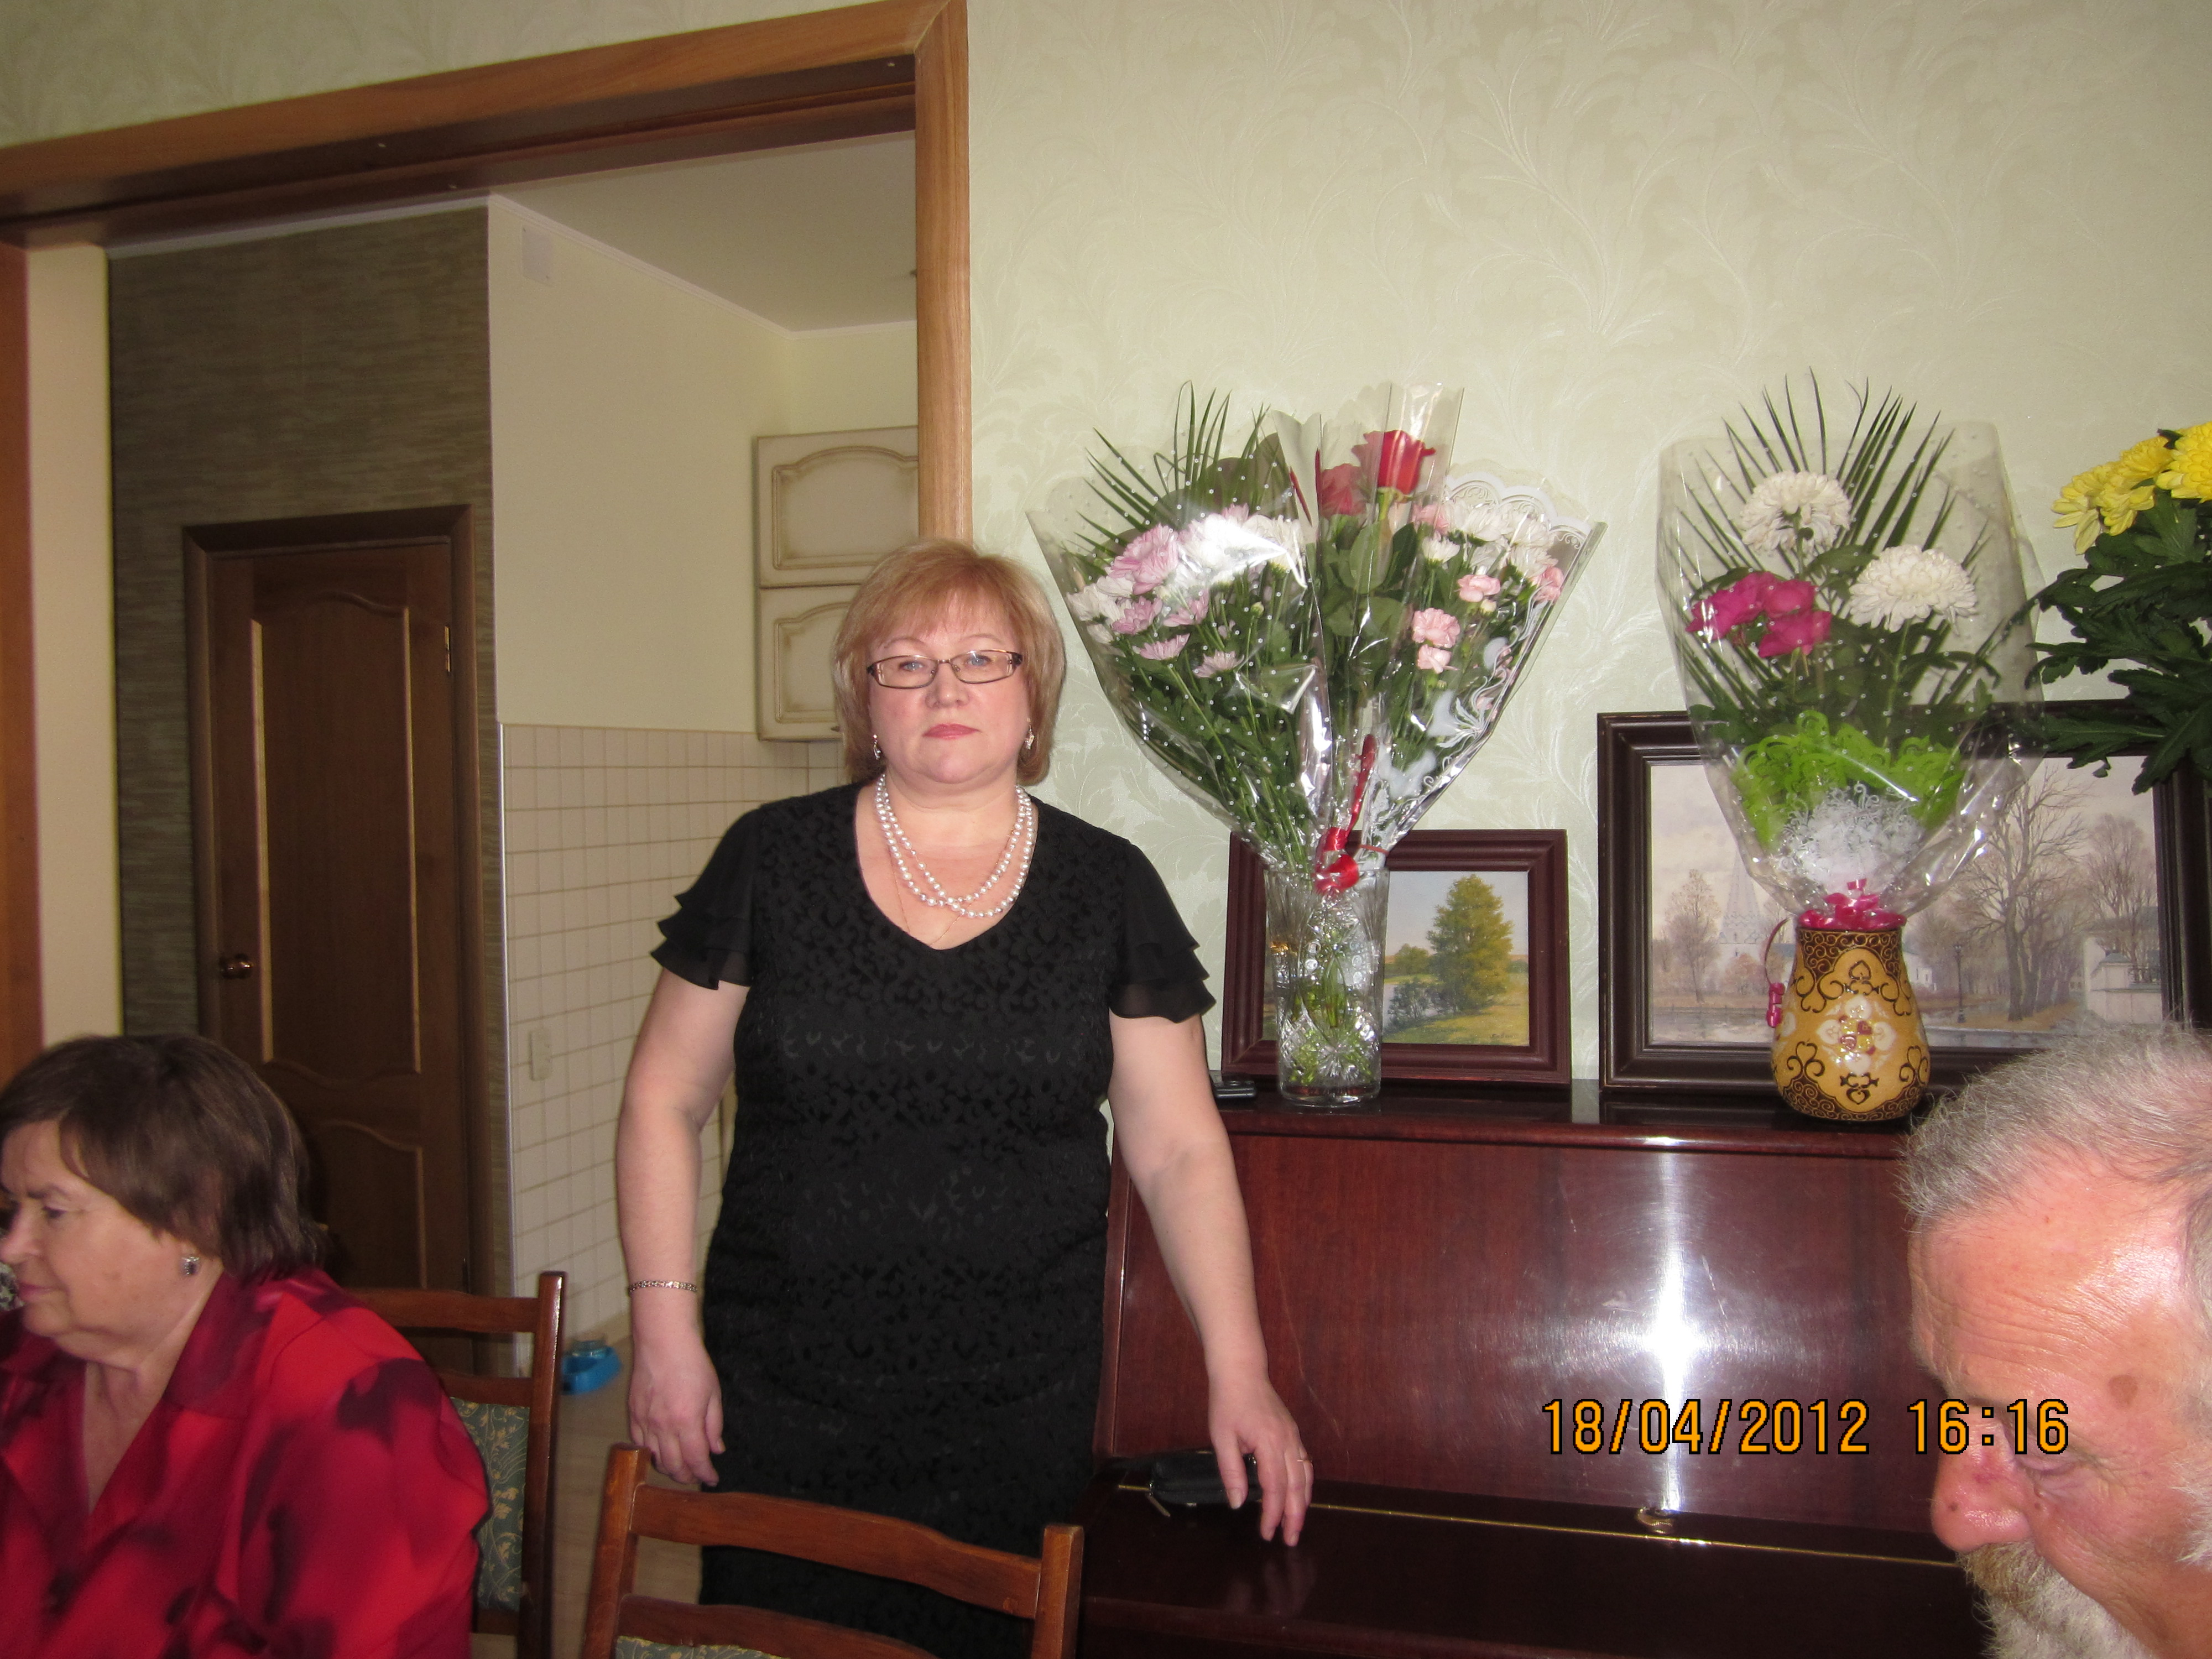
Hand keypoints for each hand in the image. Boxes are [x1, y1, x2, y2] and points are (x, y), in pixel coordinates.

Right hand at [626, 1324, 723, 1485]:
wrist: (663, 1341)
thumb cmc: (693, 1363)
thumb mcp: (713, 1393)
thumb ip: (714, 1425)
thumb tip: (716, 1450)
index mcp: (687, 1421)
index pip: (696, 1460)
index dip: (705, 1474)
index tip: (712, 1479)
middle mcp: (663, 1427)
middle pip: (673, 1465)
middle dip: (686, 1476)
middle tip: (696, 1476)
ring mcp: (645, 1421)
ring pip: (654, 1458)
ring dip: (668, 1468)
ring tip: (680, 1467)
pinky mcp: (633, 1414)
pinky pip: (638, 1444)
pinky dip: (649, 1453)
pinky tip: (659, 1452)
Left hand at [1208, 1368, 1310, 1545]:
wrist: (1241, 1372)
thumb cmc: (1227, 1403)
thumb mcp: (1221, 1437)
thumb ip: (1231, 1471)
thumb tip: (1238, 1503)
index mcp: (1269, 1443)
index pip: (1275, 1488)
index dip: (1272, 1514)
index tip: (1266, 1533)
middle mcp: (1287, 1442)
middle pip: (1297, 1488)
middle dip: (1294, 1517)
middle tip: (1289, 1540)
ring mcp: (1293, 1436)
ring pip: (1305, 1477)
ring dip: (1302, 1504)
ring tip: (1296, 1526)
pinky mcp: (1293, 1433)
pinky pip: (1305, 1464)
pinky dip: (1304, 1485)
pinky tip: (1299, 1497)